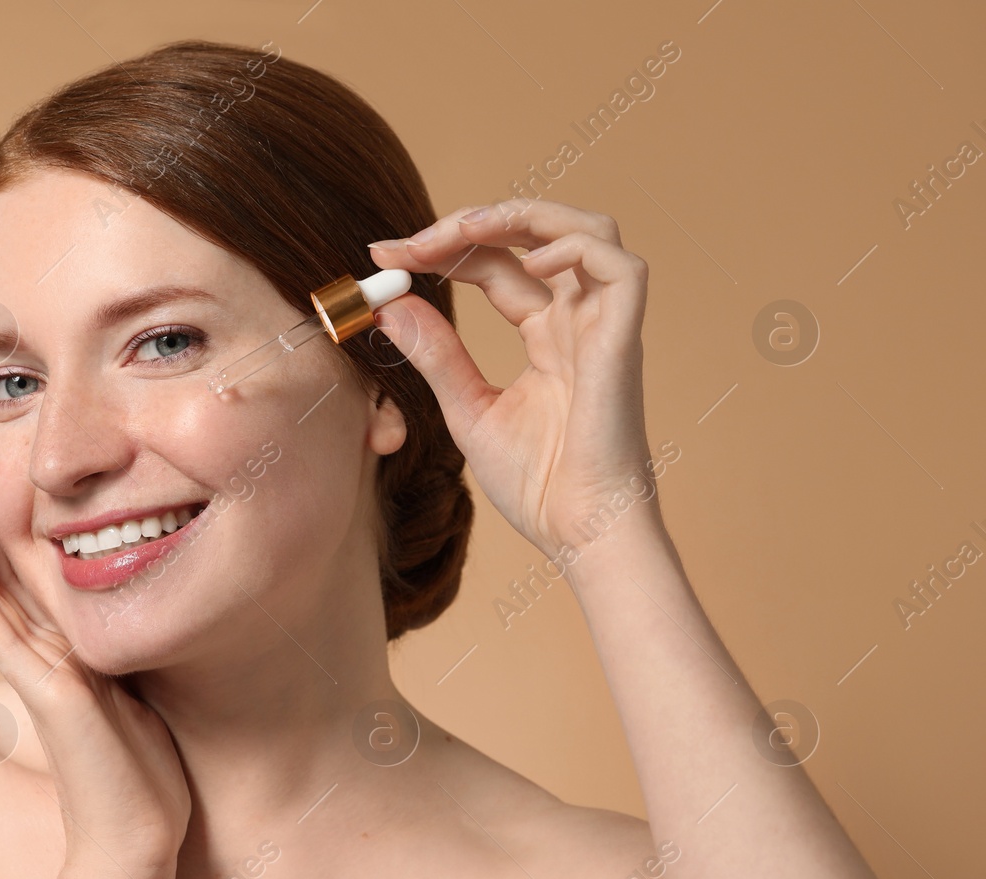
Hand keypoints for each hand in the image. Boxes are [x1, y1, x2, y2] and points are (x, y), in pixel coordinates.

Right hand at [0, 455, 190, 878]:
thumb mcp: (134, 695)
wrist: (137, 839)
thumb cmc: (142, 778)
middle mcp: (40, 655)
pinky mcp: (49, 696)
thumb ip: (115, 658)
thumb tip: (125, 628)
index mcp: (60, 651)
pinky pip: (4, 638)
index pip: (21, 576)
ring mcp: (39, 673)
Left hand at [368, 199, 661, 558]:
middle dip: (470, 225)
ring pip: (589, 230)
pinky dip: (574, 247)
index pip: (497, 264)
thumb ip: (435, 355)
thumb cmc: (537, 485)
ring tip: (462, 231)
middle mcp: (578, 321)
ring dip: (525, 216)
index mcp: (546, 334)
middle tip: (407, 245)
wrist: (577, 532)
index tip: (384, 257)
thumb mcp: (468, 409)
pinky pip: (620, 266)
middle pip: (536, 235)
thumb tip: (389, 306)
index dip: (443, 249)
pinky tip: (527, 265)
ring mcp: (604, 327)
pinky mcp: (624, 341)